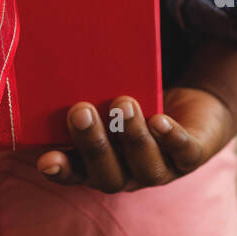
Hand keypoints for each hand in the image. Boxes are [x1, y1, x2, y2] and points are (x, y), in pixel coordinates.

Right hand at [36, 86, 235, 191]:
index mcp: (100, 166)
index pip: (75, 174)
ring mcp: (161, 170)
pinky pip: (183, 153)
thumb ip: (85, 96)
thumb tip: (56, 59)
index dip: (61, 170)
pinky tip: (160, 121)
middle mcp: (128, 175)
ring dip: (132, 137)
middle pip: (108, 174)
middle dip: (94, 145)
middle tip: (81, 112)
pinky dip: (172, 138)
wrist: (189, 114)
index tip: (45, 159)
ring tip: (124, 103)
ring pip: (146, 166)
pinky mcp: (191, 157)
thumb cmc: (136, 107)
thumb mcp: (108, 104)